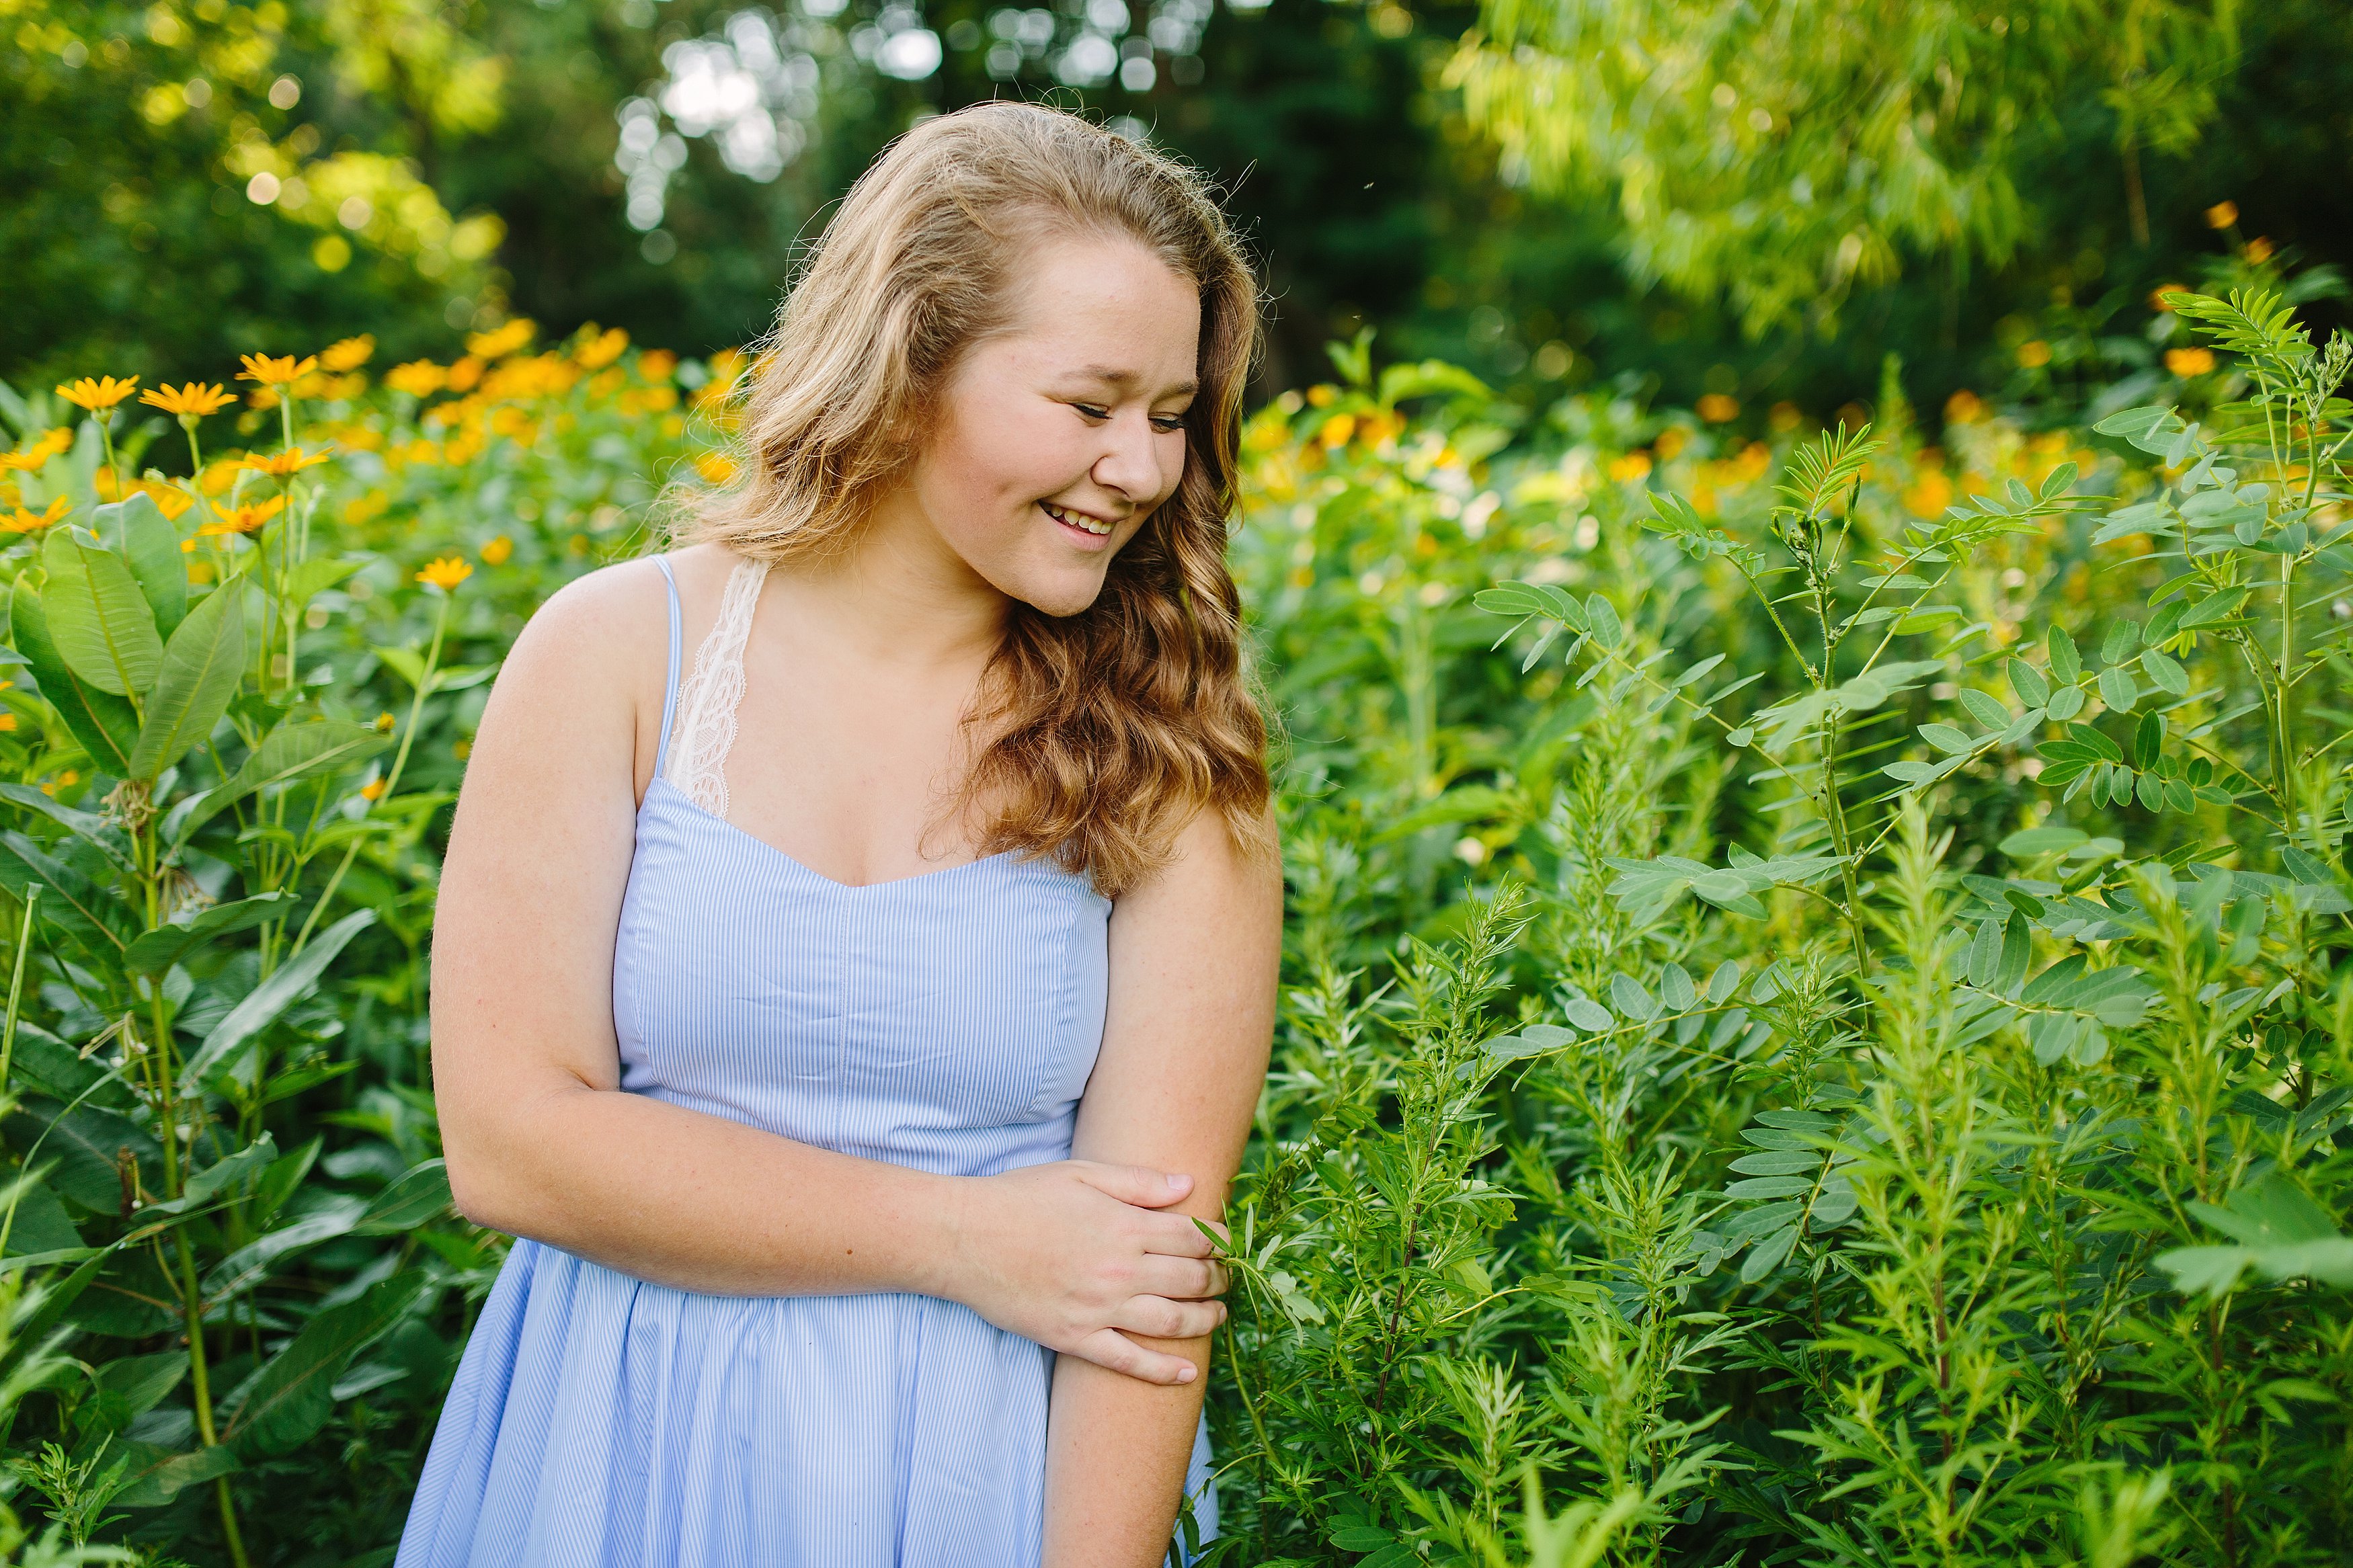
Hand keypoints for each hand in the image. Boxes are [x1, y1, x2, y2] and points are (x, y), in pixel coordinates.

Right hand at [940, 1161, 1228, 1384]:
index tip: (1228, 1244)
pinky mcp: (1074, 1338)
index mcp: (1124, 1226)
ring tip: (1218, 1316)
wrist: (964, 1238)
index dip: (1218, 1242)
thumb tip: (1190, 1186)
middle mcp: (1119, 1270)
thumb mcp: (1082, 1173)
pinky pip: (1127, 1362)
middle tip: (1226, 1280)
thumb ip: (1139, 1182)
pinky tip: (1187, 1373)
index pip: (1193, 1237)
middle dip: (1217, 1280)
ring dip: (1203, 1320)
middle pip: (1189, 1279)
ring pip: (1169, 1321)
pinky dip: (1162, 1371)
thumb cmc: (1020, 1198)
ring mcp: (1097, 1308)